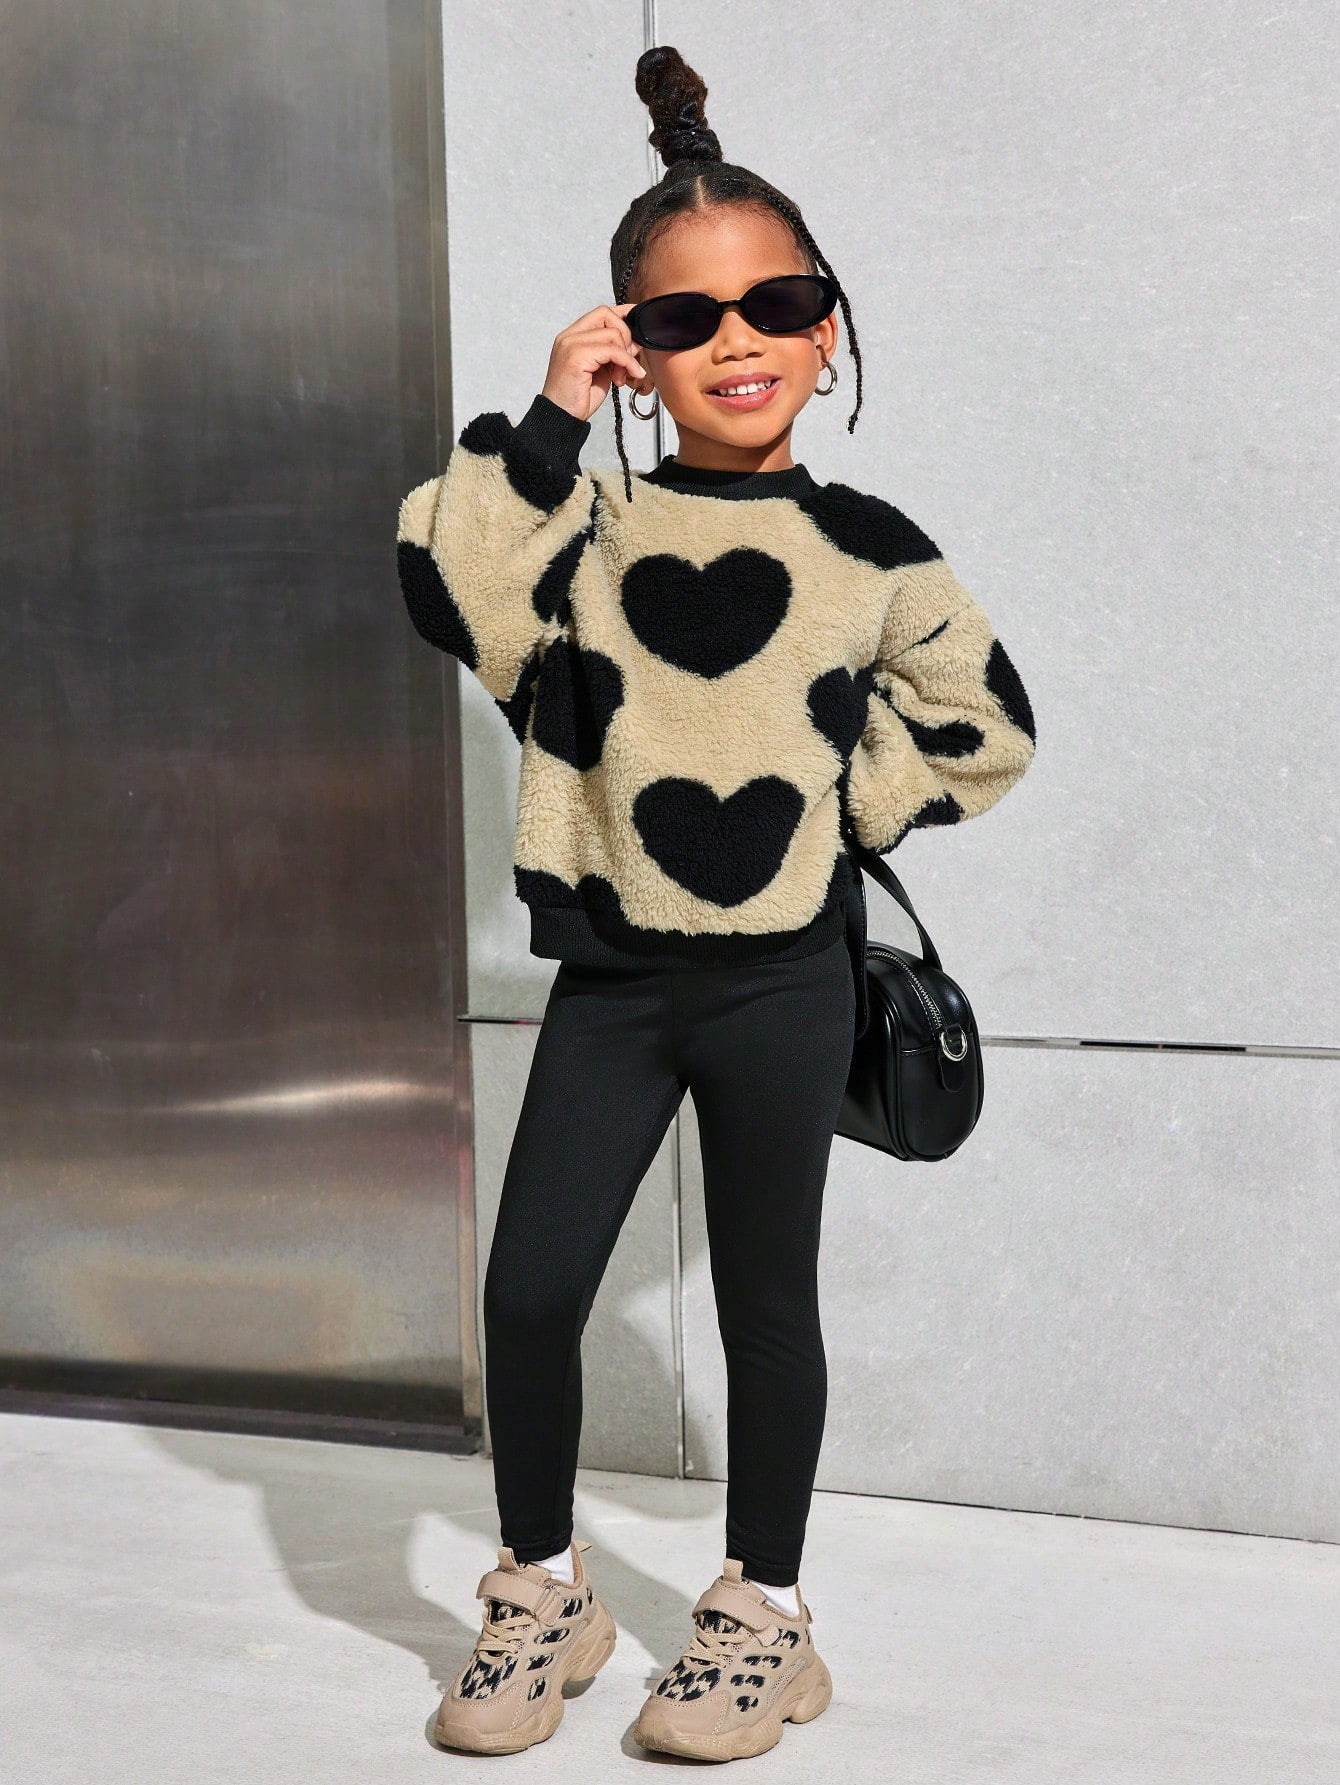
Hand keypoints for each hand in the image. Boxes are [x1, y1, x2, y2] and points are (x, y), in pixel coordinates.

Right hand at [541, 302, 652, 422]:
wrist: (561, 418)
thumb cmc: (577, 398)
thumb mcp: (602, 371)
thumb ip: (615, 354)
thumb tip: (635, 343)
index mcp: (573, 337)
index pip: (601, 312)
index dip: (623, 315)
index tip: (638, 324)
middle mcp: (569, 336)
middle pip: (606, 314)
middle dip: (625, 335)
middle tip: (627, 360)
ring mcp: (571, 344)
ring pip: (612, 333)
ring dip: (625, 356)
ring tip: (621, 376)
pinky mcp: (576, 357)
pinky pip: (612, 350)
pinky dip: (626, 363)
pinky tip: (625, 377)